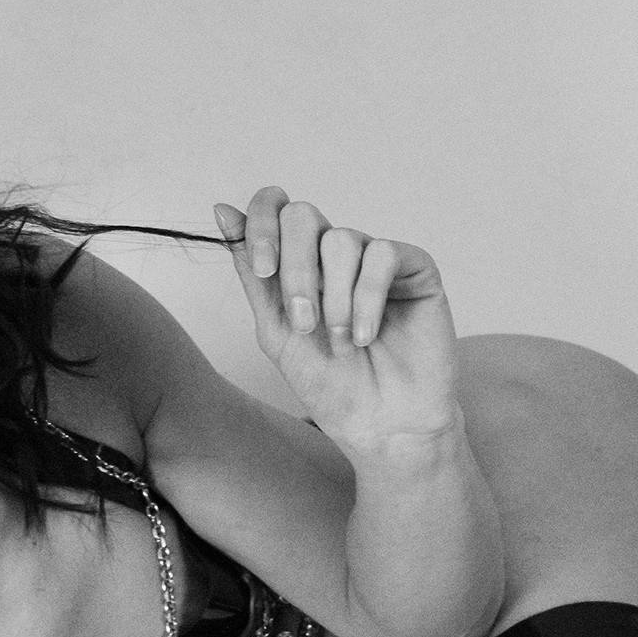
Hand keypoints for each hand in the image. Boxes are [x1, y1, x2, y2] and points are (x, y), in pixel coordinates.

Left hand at [213, 184, 462, 452]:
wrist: (383, 427)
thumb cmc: (332, 385)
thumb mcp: (276, 330)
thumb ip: (252, 274)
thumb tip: (222, 209)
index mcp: (300, 262)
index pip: (274, 210)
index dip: (261, 226)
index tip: (262, 271)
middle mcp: (337, 253)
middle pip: (303, 215)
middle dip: (294, 270)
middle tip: (303, 322)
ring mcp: (375, 257)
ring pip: (341, 239)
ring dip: (334, 299)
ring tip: (342, 340)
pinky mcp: (415, 267)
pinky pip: (382, 254)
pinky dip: (368, 298)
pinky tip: (367, 335)